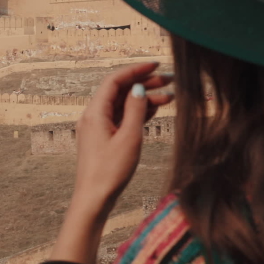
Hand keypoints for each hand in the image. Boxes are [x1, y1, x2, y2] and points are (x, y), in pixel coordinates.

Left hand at [74, 62, 173, 213]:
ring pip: (122, 104)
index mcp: (95, 112)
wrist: (94, 198)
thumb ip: (136, 110)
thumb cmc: (110, 171)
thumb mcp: (129, 138)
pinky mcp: (102, 138)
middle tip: (170, 80)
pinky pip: (120, 118)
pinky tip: (155, 110)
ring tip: (170, 97)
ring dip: (143, 98)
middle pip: (119, 91)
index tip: (156, 65)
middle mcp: (93, 115)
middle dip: (144, 83)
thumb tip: (139, 89)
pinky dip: (137, 112)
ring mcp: (97, 127)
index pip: (115, 80)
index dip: (136, 70)